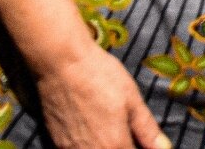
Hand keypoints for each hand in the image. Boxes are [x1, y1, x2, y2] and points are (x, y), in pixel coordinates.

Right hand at [35, 48, 170, 148]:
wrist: (60, 63)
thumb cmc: (100, 75)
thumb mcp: (131, 98)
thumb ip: (147, 129)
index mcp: (115, 146)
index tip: (141, 141)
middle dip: (124, 146)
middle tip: (126, 133)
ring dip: (106, 146)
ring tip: (109, 130)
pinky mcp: (57, 144)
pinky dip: (89, 146)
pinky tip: (92, 130)